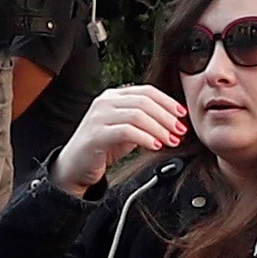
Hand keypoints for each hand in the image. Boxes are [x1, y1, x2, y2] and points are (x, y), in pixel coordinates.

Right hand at [58, 83, 186, 193]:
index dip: (168, 102)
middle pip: (144, 101)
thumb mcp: (126, 129)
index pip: (147, 91)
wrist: (74, 166)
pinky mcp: (96, 133)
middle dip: (167, 116)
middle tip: (180, 130)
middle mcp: (105, 101)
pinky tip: (155, 146)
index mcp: (114, 95)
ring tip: (171, 140)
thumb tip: (172, 122)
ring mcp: (99, 116)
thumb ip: (144, 121)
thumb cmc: (102, 147)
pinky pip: (127, 131)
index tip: (182, 114)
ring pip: (138, 115)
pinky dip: (146, 138)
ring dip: (159, 128)